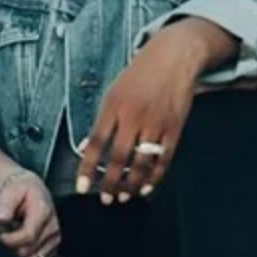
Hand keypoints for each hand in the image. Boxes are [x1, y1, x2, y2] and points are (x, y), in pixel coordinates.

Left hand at [0, 169, 60, 256]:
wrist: (33, 190)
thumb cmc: (20, 190)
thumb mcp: (10, 192)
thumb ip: (4, 206)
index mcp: (44, 211)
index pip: (28, 236)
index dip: (10, 240)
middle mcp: (53, 227)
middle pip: (29, 251)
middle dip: (11, 249)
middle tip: (1, 239)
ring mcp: (55, 239)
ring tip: (10, 243)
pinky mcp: (54, 248)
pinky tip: (18, 249)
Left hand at [76, 19, 235, 203]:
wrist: (172, 58)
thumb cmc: (139, 75)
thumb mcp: (112, 92)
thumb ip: (101, 121)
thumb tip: (85, 148)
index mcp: (113, 105)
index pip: (96, 143)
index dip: (87, 168)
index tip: (82, 186)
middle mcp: (133, 116)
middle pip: (119, 157)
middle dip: (111, 183)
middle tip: (106, 198)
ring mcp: (155, 123)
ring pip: (142, 163)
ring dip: (132, 184)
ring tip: (124, 197)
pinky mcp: (174, 128)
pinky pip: (164, 159)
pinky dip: (155, 177)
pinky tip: (146, 187)